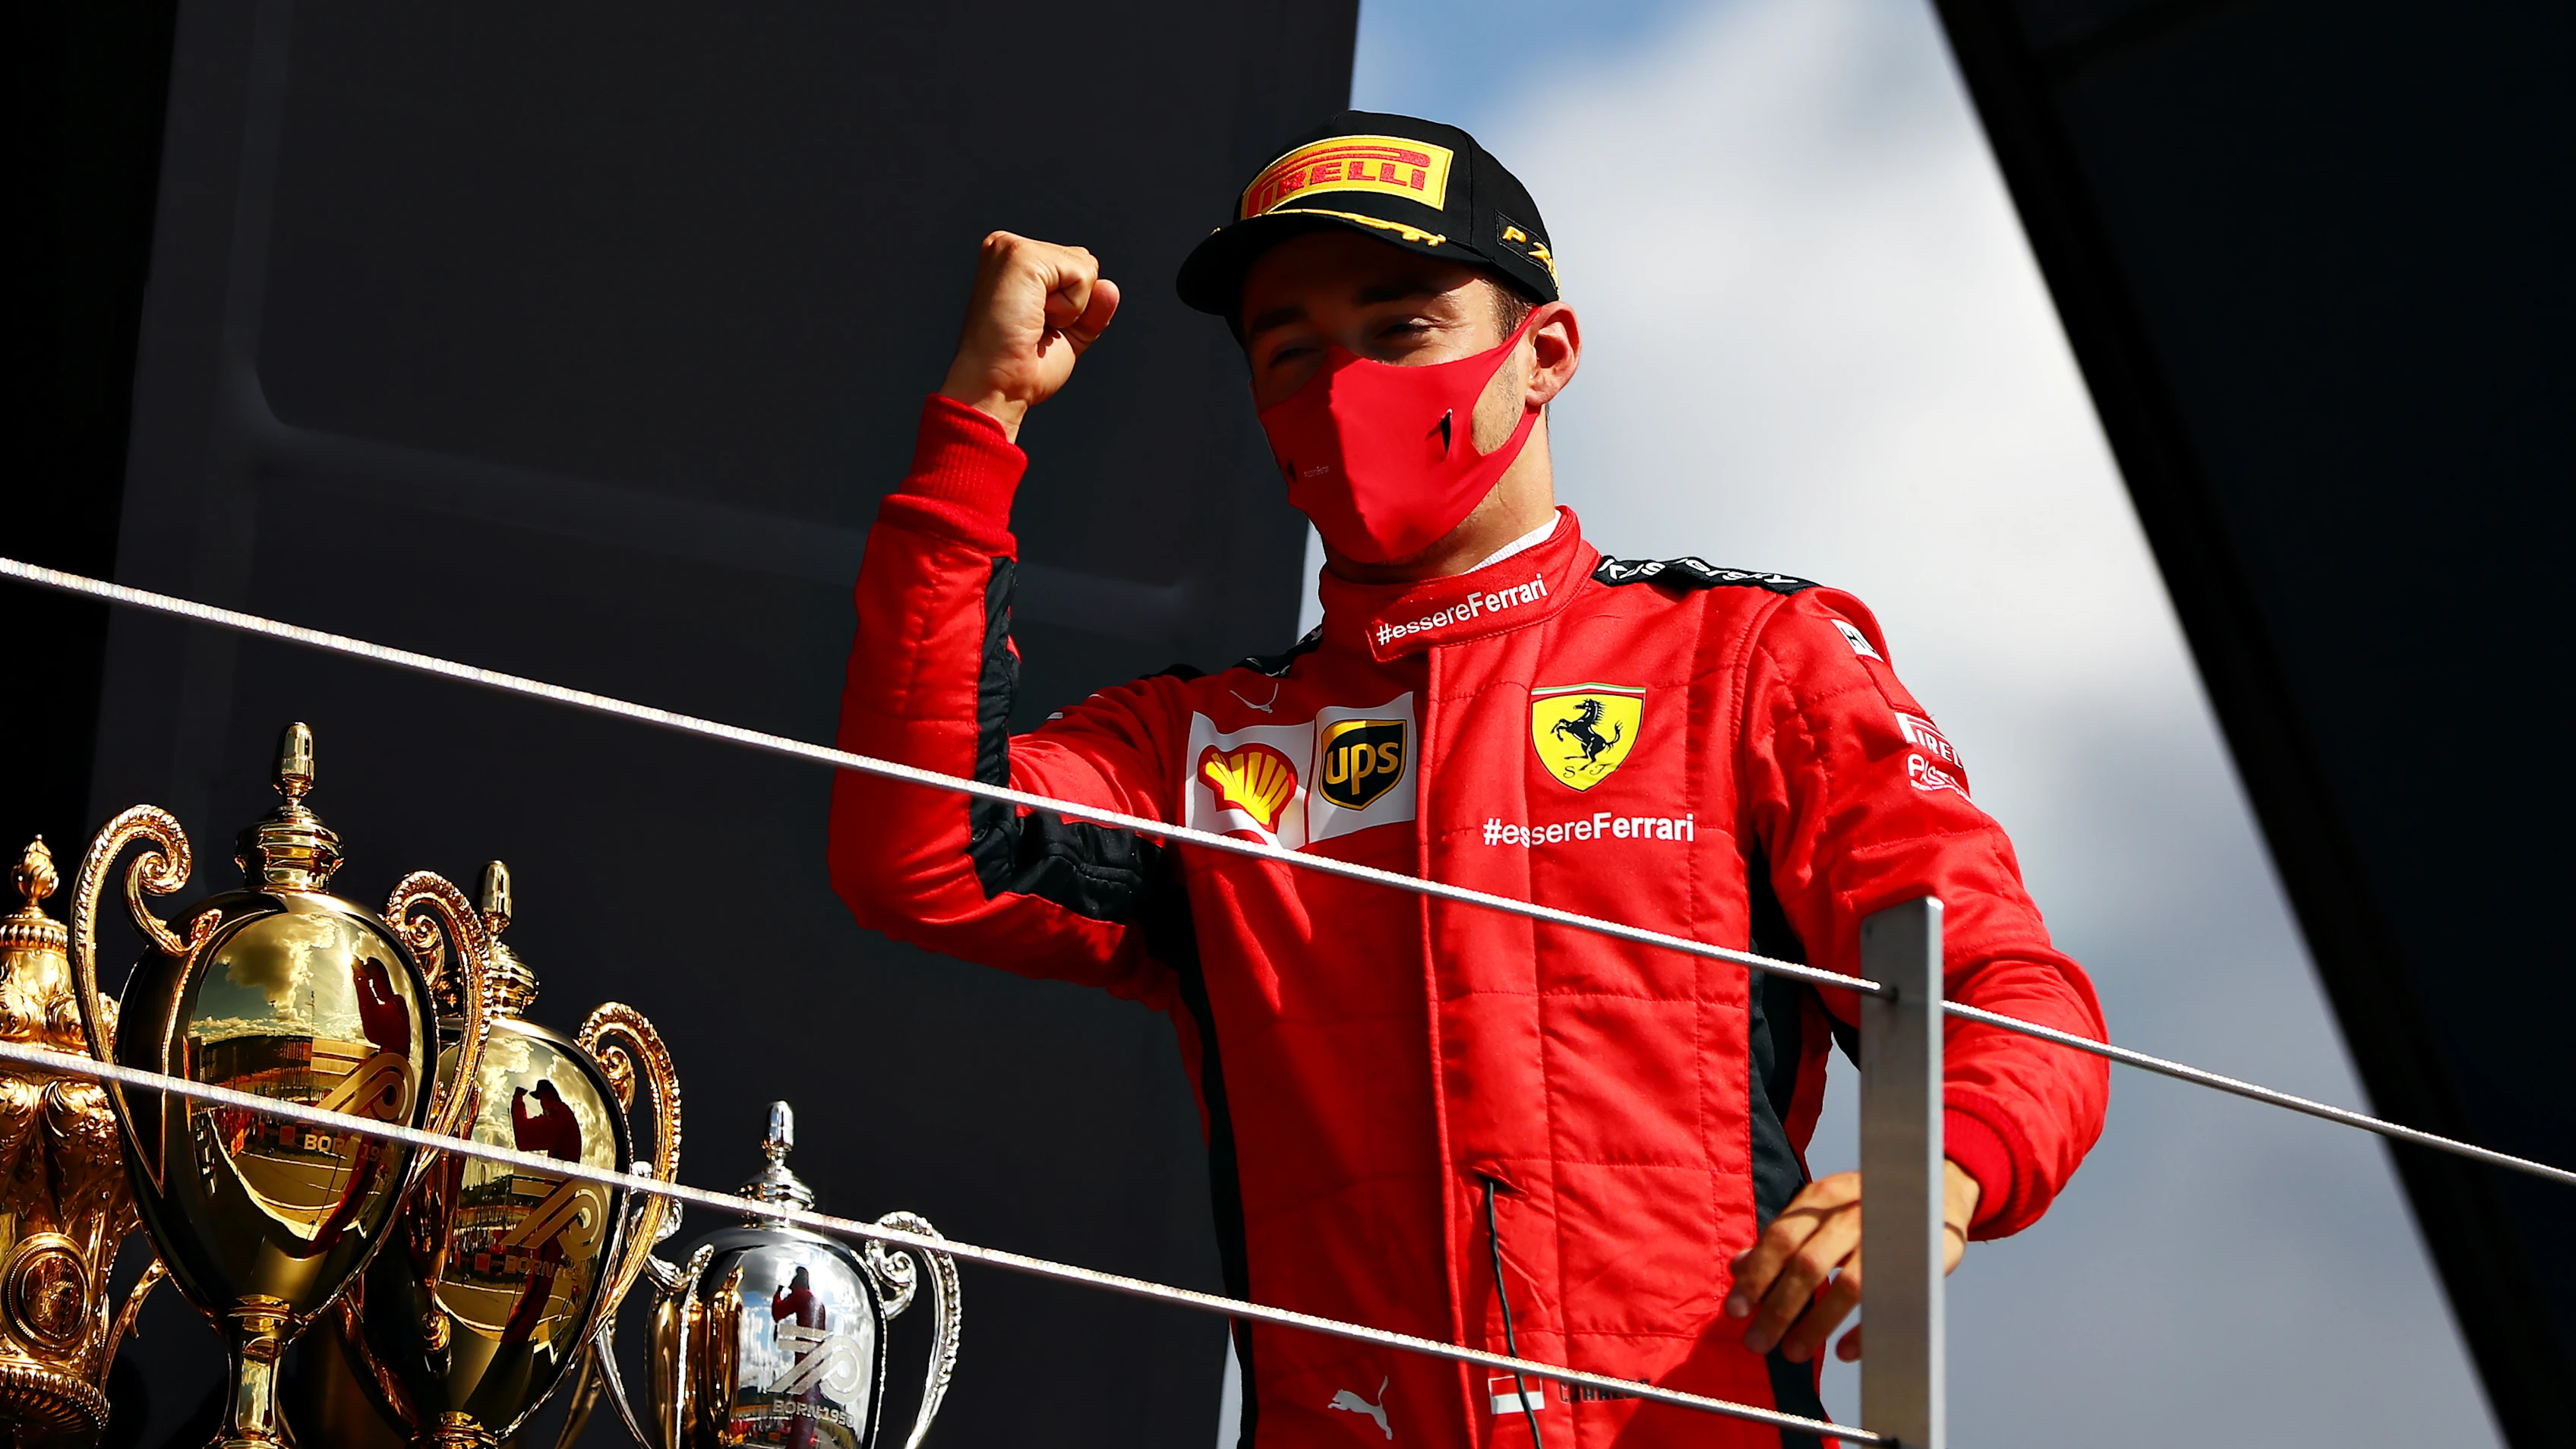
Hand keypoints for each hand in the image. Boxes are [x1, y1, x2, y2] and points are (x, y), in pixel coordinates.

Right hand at [938, 231, 1120, 441]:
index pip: (1075, 267)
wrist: (996, 388)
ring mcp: (1011, 248)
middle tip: (1036, 328)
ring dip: (1072, 308)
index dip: (1073, 307)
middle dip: (1075, 305)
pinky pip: (1082, 275)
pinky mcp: (1021, 257)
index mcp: (1012, 261)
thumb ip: (1093, 309)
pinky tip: (1037, 318)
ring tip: (1033, 323)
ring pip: (1085, 267)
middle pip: (1084, 263)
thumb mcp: (1068, 334)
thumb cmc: (1022, 368)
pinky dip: (1071, 308)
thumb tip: (1110, 287)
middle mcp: (1007, 247)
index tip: (1037, 329)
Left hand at [1724, 1161, 1980, 1363]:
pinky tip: (1842, 1352)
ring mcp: (1887, 1238)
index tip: (1735, 1310)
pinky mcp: (1919, 1261)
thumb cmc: (1863, 1207)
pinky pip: (1889, 1303)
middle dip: (1778, 1308)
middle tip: (1757, 1342)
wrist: (1935, 1188)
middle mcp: (1852, 1215)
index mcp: (1822, 1199)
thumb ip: (1781, 1237)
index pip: (1780, 1238)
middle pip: (1809, 1264)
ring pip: (1848, 1285)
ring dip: (1816, 1323)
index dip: (1757, 1275)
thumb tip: (1738, 1266)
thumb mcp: (1819, 1212)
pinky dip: (1864, 1330)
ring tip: (1792, 1352)